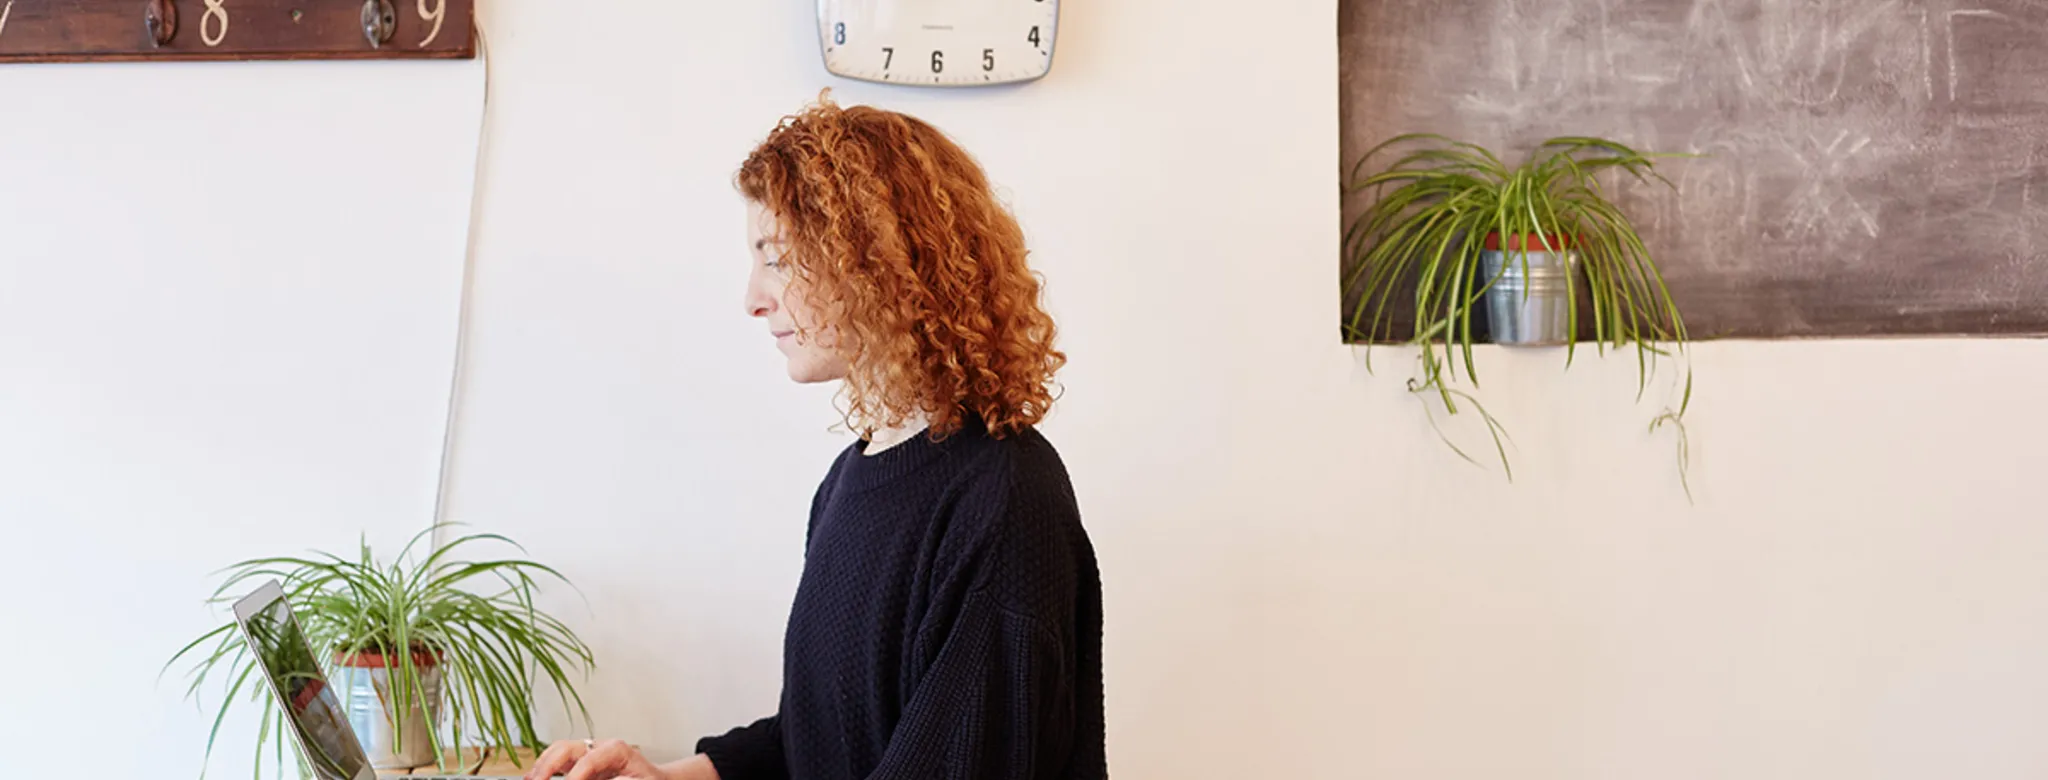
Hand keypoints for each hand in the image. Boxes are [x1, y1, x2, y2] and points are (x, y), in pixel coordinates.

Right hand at [525, 739, 670, 779]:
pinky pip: (557, 760)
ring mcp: (587, 752)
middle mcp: (598, 746)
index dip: (576, 776)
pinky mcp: (579, 762)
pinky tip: (533, 778)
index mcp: (616, 749)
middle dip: (549, 765)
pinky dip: (543, 768)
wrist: (652, 779)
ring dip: (541, 765)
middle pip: (566, 747)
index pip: (589, 759)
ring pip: (557, 750)